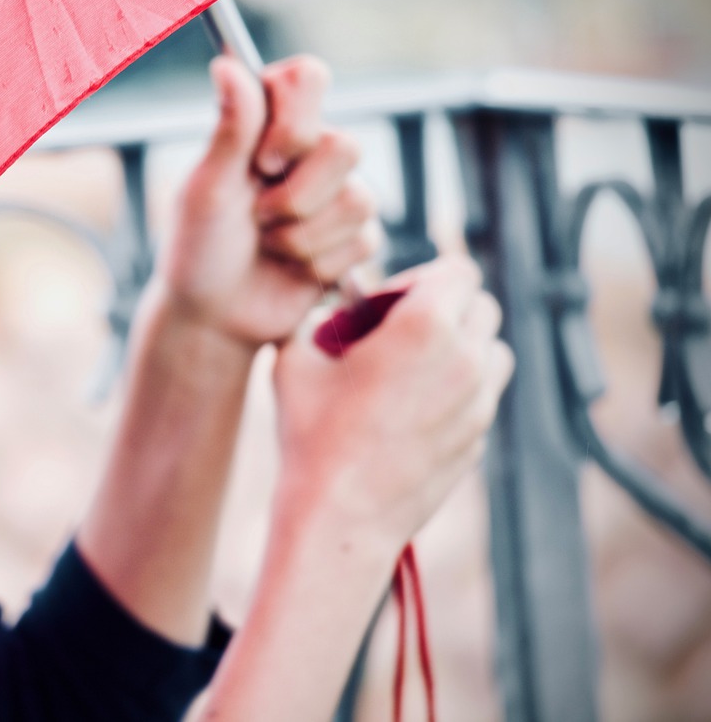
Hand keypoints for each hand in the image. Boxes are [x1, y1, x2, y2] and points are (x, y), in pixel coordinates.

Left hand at [157, 54, 381, 350]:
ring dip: (301, 237)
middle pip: (346, 145)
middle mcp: (307, 150)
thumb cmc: (198, 247)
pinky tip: (290, 268)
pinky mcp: (354, 236)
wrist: (213, 316)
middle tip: (257, 216)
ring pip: (360, 199)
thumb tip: (226, 63)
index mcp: (266, 123)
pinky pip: (365, 241)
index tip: (261, 160)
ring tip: (267, 245)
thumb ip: (229, 128)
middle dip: (296, 196)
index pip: (308, 78)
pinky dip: (318, 263)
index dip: (293, 122)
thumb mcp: (206, 188)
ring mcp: (336, 192)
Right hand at [272, 255, 514, 544]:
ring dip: (463, 347)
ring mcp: (480, 403)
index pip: (459, 271)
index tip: (391, 301)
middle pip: (482, 306)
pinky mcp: (480, 438)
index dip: (425, 278)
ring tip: (416, 367)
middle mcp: (465, 359)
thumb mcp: (295, 358)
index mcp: (425, 325)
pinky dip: (459, 389)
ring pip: (493, 350)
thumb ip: (318, 316)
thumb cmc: (312, 436)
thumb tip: (331, 303)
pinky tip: (414, 409)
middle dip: (446, 309)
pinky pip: (483, 395)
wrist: (340, 516)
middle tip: (400, 331)